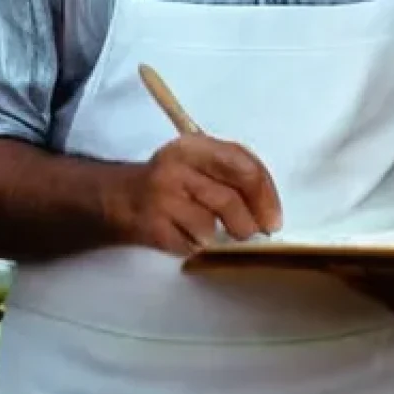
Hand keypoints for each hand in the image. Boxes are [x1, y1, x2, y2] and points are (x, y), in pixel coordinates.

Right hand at [115, 134, 281, 255]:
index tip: (273, 217)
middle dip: (248, 222)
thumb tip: (269, 209)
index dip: (265, 195)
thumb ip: (233, 172)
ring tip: (212, 231)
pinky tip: (187, 235)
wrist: (121, 197)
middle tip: (254, 232)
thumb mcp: (200, 161)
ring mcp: (162, 198)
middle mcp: (177, 168)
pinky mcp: (154, 226)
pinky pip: (190, 244)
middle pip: (229, 199)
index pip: (242, 166)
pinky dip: (196, 246)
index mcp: (194, 146)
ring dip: (219, 236)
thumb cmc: (173, 180)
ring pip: (210, 226)